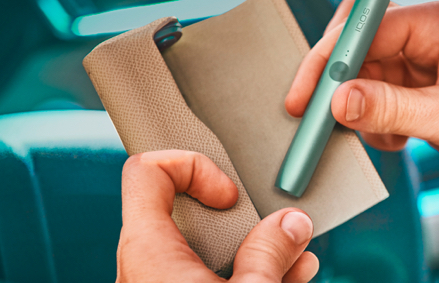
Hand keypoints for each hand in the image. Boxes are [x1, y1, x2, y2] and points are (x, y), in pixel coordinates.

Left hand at [116, 150, 318, 281]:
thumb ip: (270, 252)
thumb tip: (292, 223)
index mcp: (147, 251)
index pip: (147, 172)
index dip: (192, 167)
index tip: (229, 196)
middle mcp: (144, 267)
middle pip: (186, 211)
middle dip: (240, 216)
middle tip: (272, 227)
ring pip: (202, 250)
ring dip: (252, 248)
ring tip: (295, 259)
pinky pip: (205, 276)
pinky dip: (243, 273)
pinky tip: (288, 277)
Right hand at [286, 0, 438, 198]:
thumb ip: (390, 107)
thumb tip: (338, 99)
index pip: (370, 26)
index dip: (333, 57)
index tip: (309, 92)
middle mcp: (436, 37)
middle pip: (364, 45)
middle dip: (339, 80)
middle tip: (316, 112)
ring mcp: (433, 65)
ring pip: (370, 74)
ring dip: (360, 106)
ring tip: (379, 135)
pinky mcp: (432, 93)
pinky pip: (385, 97)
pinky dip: (377, 120)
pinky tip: (396, 139)